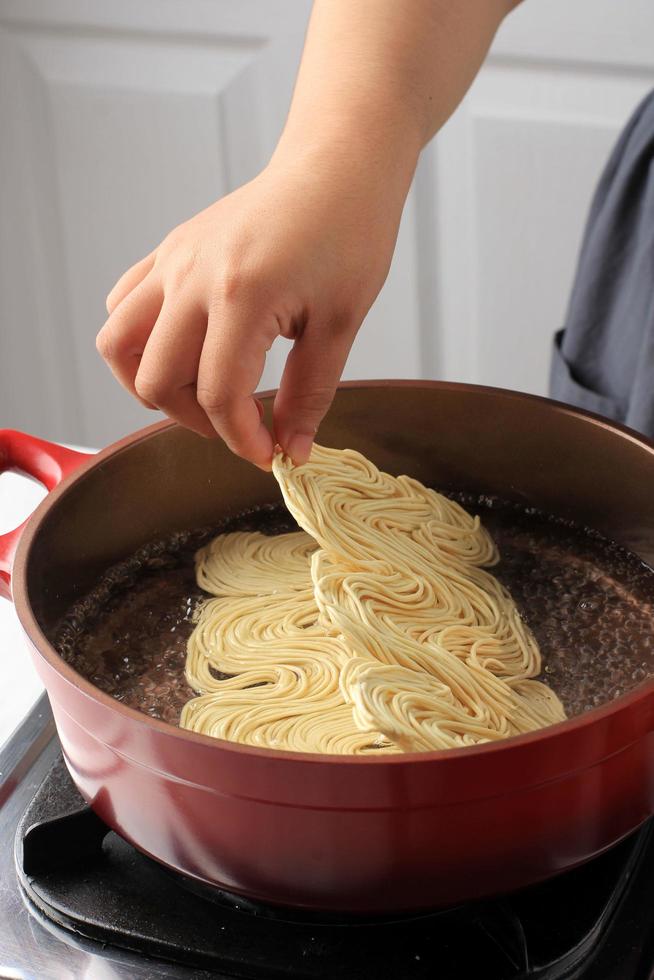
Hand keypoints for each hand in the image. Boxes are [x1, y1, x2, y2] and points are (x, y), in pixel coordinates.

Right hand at [97, 150, 406, 467]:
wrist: (336, 168)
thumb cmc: (350, 233)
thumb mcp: (340, 324)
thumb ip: (310, 394)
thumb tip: (291, 449)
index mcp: (240, 295)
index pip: (219, 395)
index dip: (242, 439)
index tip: (268, 454)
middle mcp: (191, 276)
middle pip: (157, 379)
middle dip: (197, 420)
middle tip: (240, 424)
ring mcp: (173, 261)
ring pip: (119, 344)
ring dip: (151, 384)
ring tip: (199, 393)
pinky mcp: (169, 252)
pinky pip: (124, 306)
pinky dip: (140, 341)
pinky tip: (185, 349)